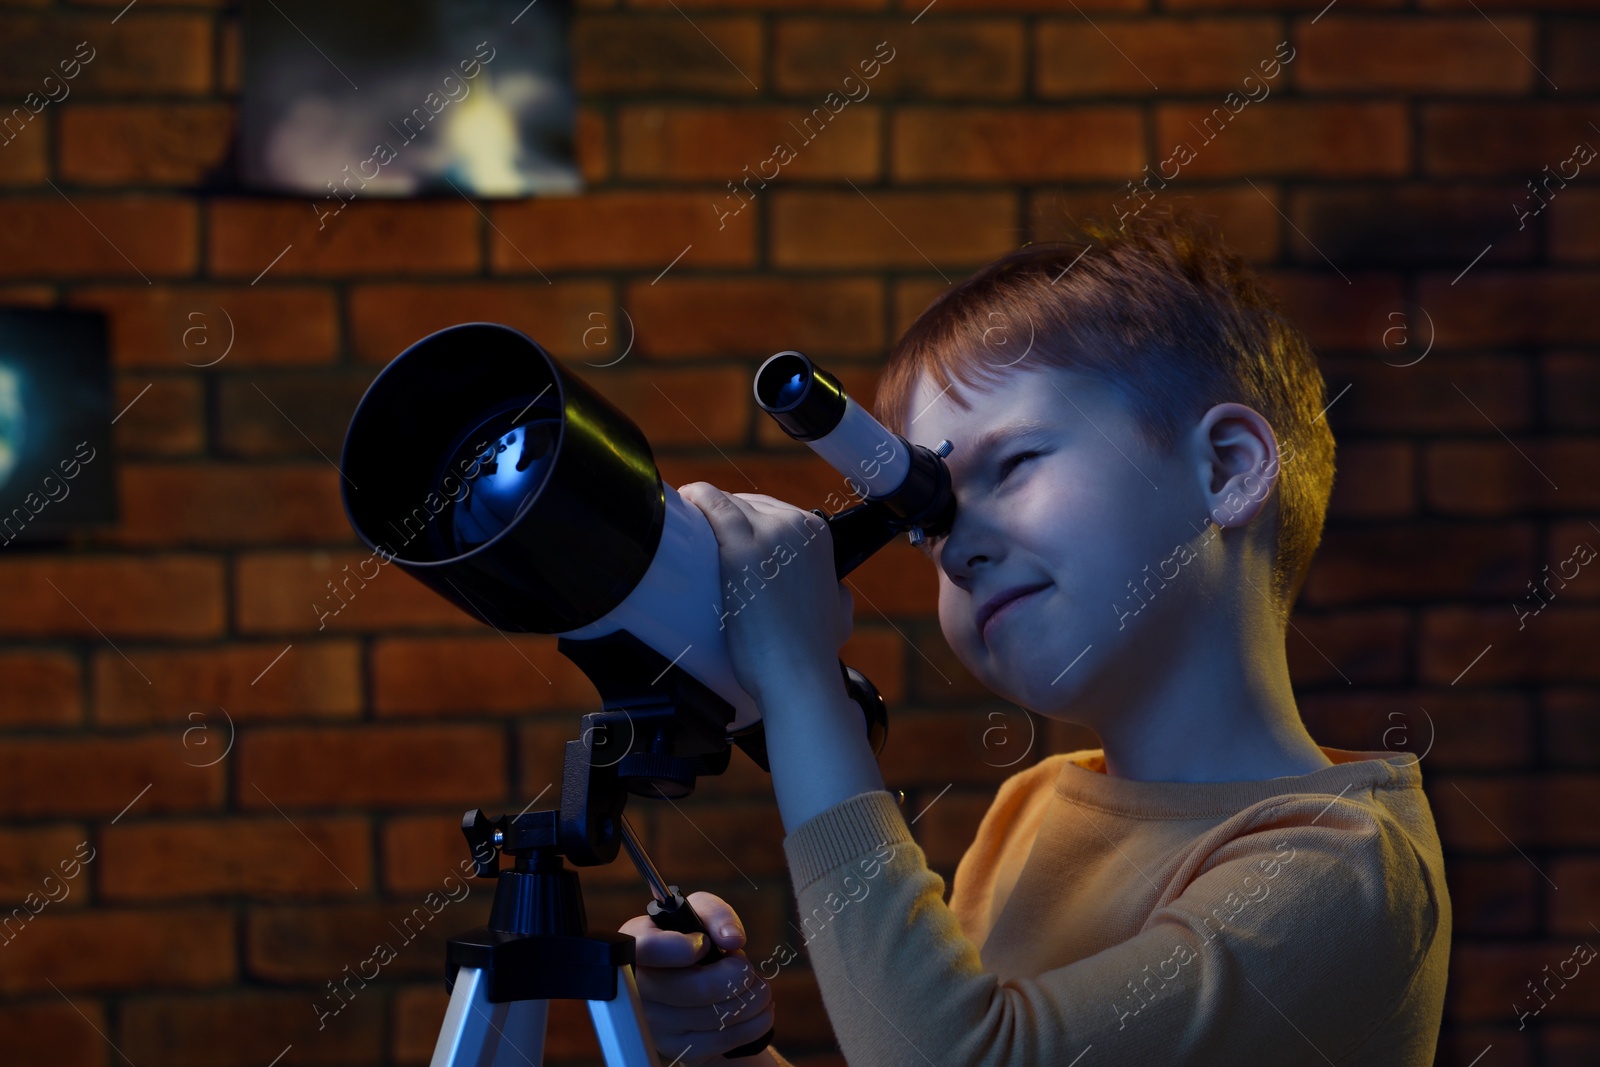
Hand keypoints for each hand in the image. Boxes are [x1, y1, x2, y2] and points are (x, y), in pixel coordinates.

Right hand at [620, 892, 774, 1064]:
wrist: (688, 978)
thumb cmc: (692, 937)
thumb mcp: (700, 913)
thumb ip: (717, 914)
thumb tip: (732, 939)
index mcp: (637, 943)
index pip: (647, 950)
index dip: (680, 948)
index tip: (705, 945)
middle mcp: (639, 987)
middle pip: (695, 990)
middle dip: (738, 975)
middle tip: (745, 966)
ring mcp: (655, 1023)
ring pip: (716, 1017)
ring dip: (753, 999)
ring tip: (757, 986)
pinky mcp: (676, 1048)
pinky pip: (723, 1040)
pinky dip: (753, 1024)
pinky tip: (757, 1009)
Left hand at [677, 483, 853, 707]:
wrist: (798, 673)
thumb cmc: (811, 651)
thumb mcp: (840, 612)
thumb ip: (836, 592)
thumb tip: (831, 589)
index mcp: (817, 534)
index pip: (770, 510)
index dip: (744, 520)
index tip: (725, 534)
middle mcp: (796, 526)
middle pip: (747, 505)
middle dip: (725, 519)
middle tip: (704, 542)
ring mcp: (769, 533)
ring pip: (727, 504)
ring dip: (706, 512)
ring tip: (687, 529)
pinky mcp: (740, 549)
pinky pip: (712, 505)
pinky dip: (696, 498)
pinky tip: (684, 502)